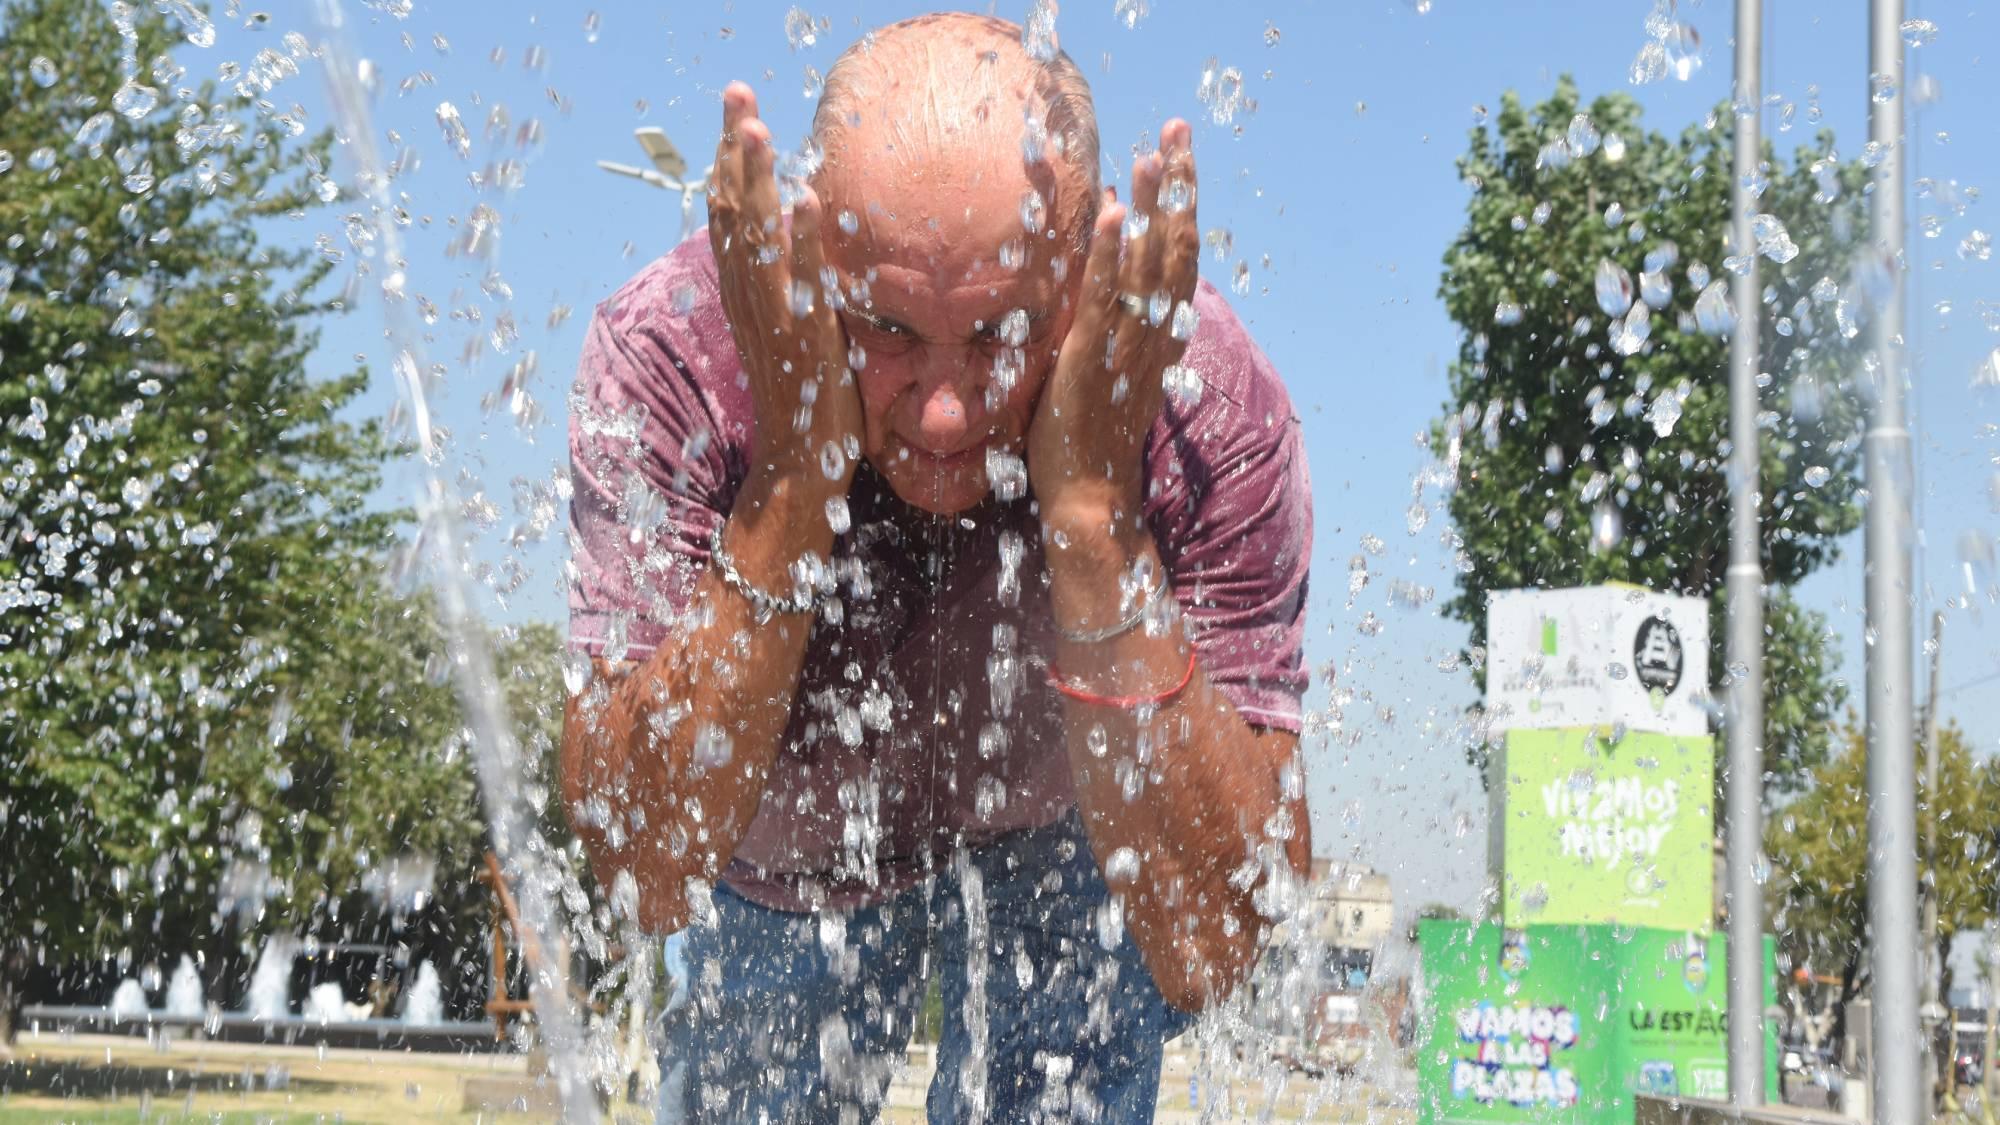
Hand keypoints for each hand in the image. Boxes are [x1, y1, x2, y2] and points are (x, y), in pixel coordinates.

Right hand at [706, 82, 860, 490]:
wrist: (798, 466)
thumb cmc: (805, 401)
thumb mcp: (795, 331)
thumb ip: (795, 288)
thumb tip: (809, 244)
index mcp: (746, 294)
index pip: (729, 215)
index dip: (730, 162)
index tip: (736, 115)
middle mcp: (751, 300)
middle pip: (733, 212)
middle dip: (736, 150)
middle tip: (739, 96)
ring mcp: (775, 319)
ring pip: (757, 239)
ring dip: (757, 182)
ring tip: (760, 131)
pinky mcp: (805, 342)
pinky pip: (800, 285)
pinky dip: (800, 244)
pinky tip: (802, 204)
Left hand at [1028, 119, 1198, 540]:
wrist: (1089, 502)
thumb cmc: (1088, 440)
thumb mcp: (1105, 369)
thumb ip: (1110, 315)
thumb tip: (1104, 253)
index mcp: (1158, 339)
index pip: (1178, 259)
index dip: (1181, 206)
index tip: (1180, 156)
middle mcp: (1151, 339)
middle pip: (1174, 251)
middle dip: (1176, 191)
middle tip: (1177, 133)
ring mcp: (1124, 351)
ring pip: (1147, 269)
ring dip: (1151, 209)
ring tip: (1152, 157)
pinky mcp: (1089, 363)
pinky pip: (1104, 303)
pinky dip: (1111, 258)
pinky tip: (1113, 216)